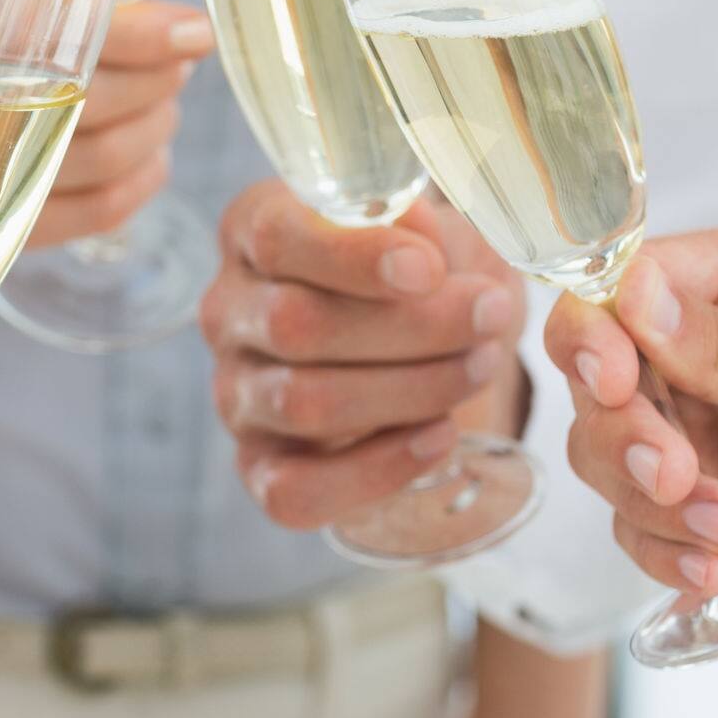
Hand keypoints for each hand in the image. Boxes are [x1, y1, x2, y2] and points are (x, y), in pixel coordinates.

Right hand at [27, 0, 212, 246]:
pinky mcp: (7, 219)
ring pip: (104, 154)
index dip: (134, 33)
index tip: (194, 30)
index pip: (51, 28)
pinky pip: (99, 208)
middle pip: (88, 97)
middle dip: (156, 78)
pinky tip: (151, 150)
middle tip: (181, 60)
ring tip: (163, 98)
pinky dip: (143, 176)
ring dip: (155, 123)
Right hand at [199, 180, 524, 526]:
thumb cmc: (425, 278)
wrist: (434, 354)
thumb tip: (416, 240)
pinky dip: (378, 468)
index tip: (429, 269)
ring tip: (478, 368)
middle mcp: (230, 310)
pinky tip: (439, 438)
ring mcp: (236, 392)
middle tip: (488, 316)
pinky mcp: (257, 466)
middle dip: (408, 326)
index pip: (278, 238)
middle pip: (294, 323)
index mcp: (255, 231)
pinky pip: (295, 488)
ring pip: (302, 402)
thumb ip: (422, 229)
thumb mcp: (435, 233)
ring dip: (408, 389)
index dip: (352, 256)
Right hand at [544, 225, 717, 667]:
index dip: (601, 329)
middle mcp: (704, 348)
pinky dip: (666, 552)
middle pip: (598, 373)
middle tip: (679, 478)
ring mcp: (695, 426)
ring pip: (602, 454)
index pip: (627, 280)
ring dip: (654, 505)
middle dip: (629, 437)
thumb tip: (634, 292)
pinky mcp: (692, 500)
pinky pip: (632, 524)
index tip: (619, 384)